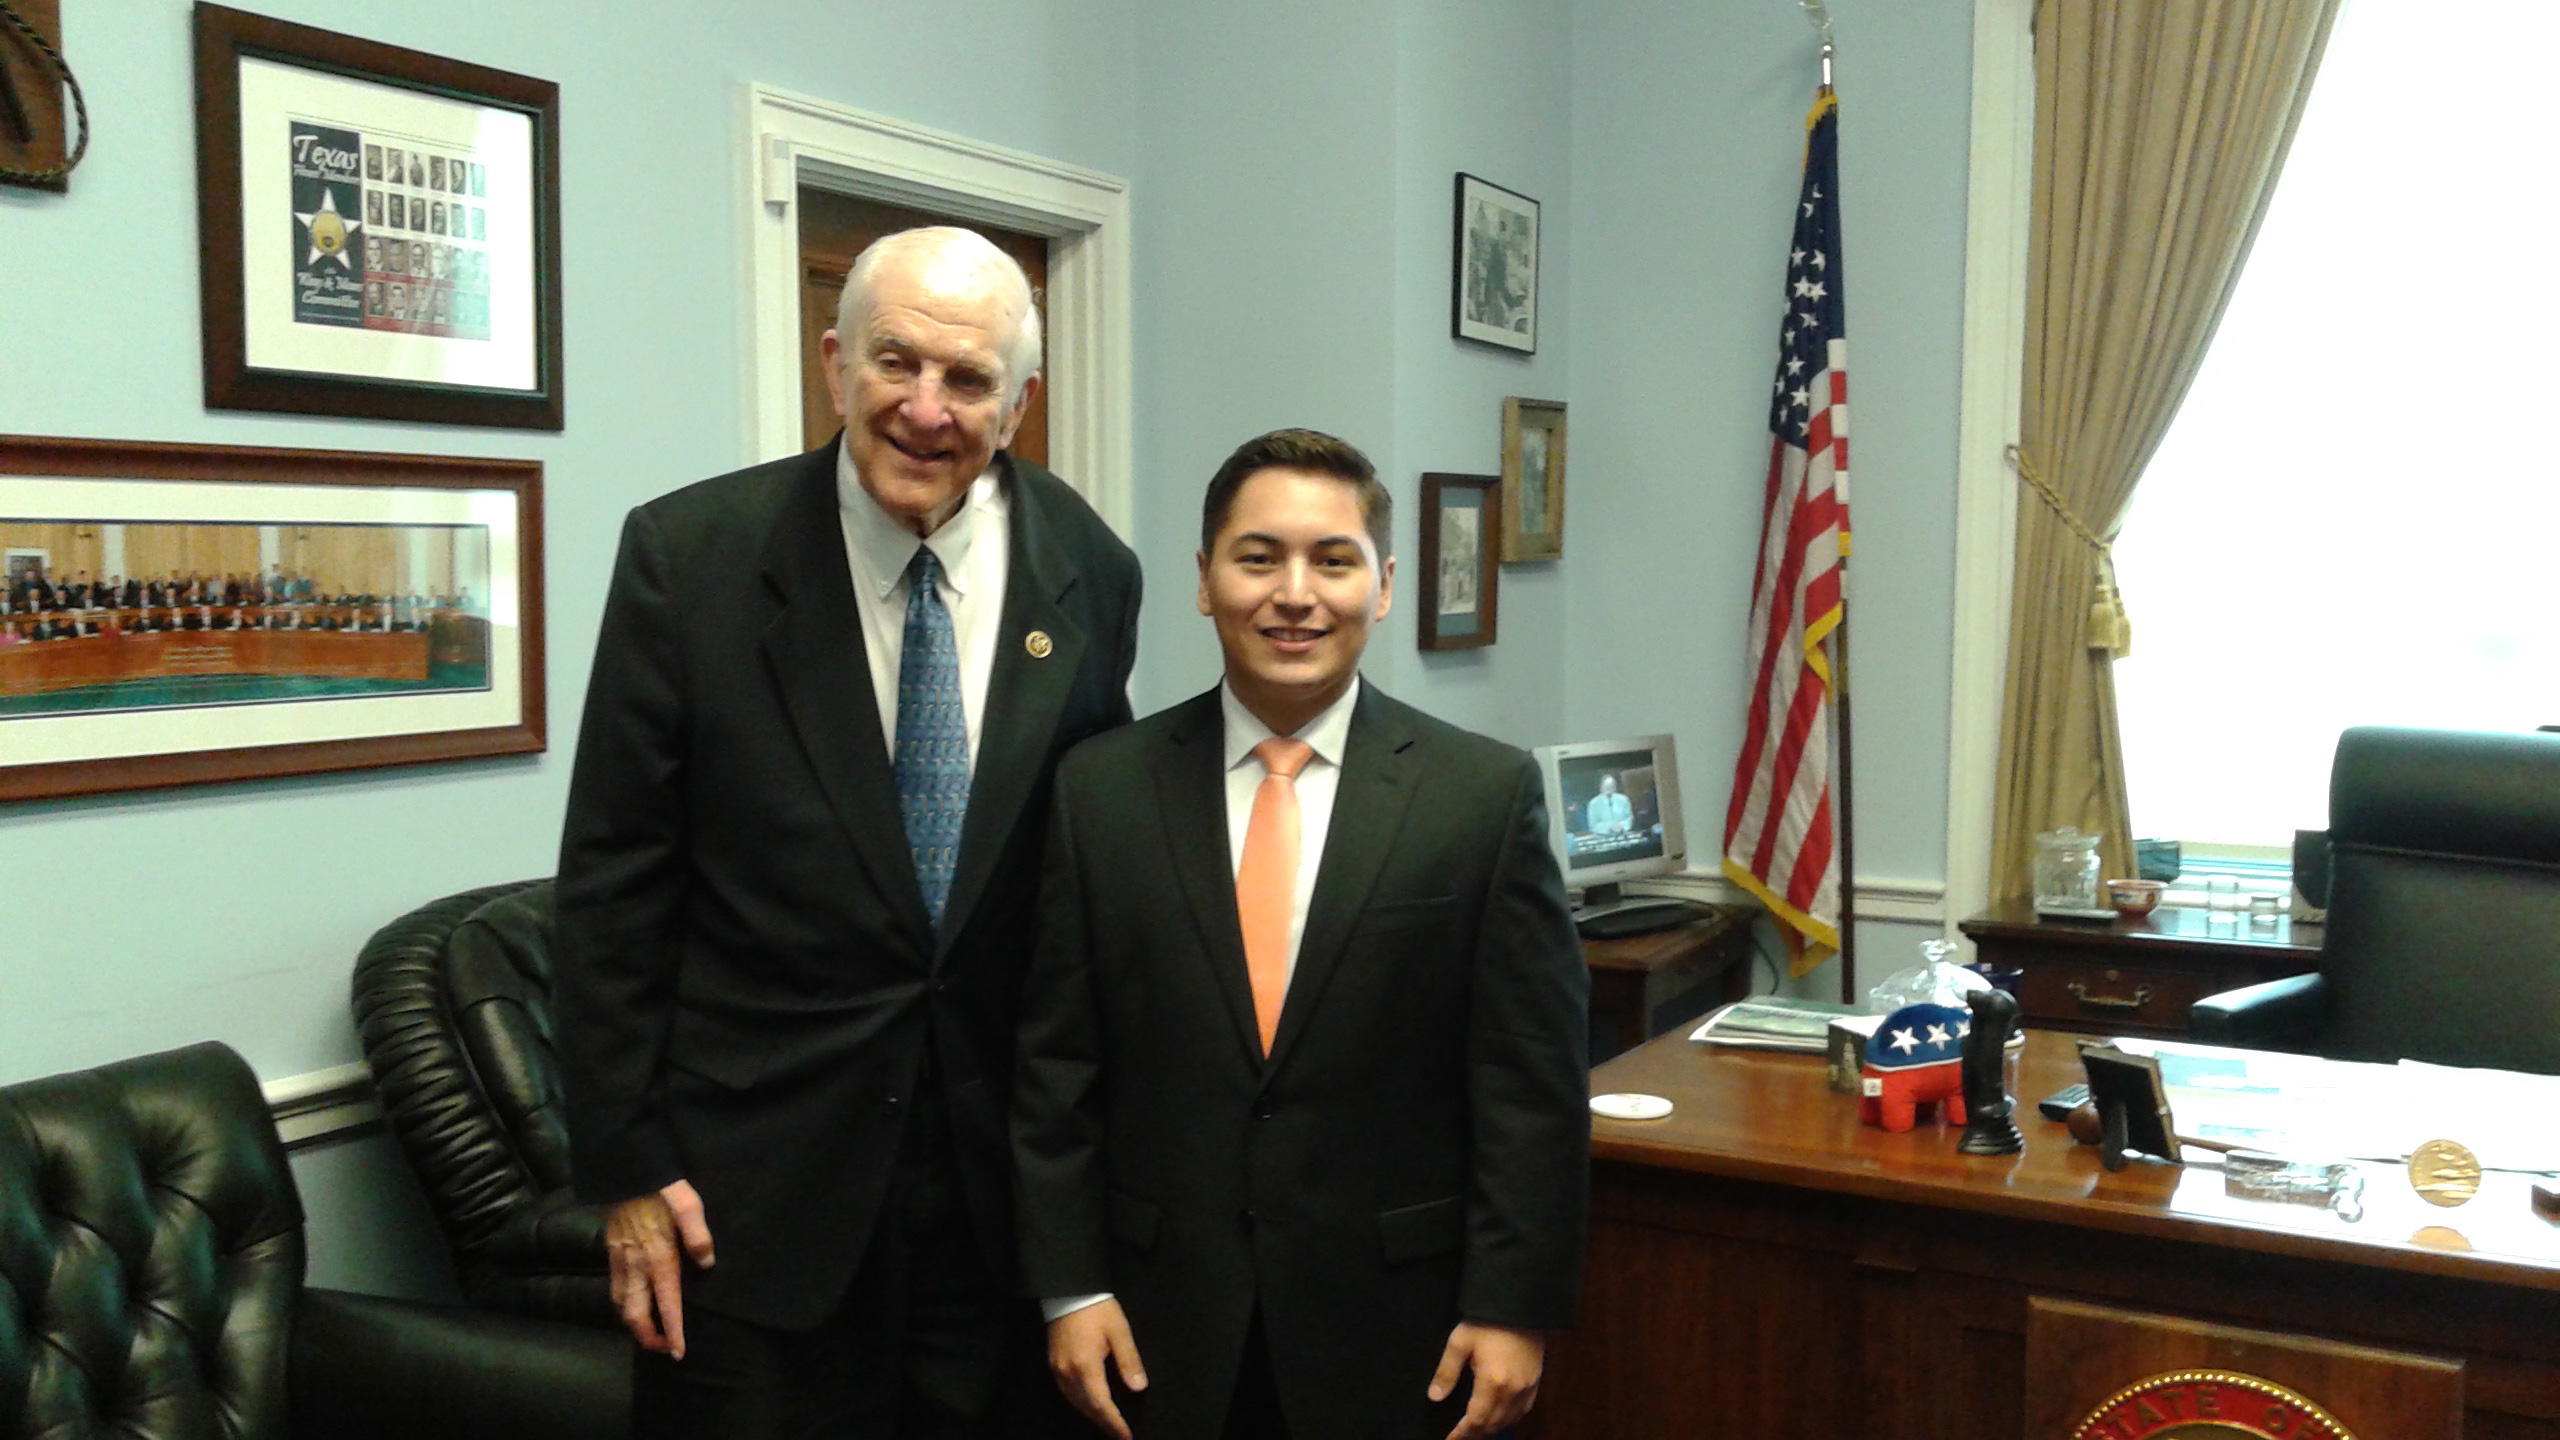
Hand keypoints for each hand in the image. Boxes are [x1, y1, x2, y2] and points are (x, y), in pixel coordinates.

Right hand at [605, 1179, 715, 1357]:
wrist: (625, 1171)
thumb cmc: (662, 1187)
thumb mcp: (688, 1205)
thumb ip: (698, 1236)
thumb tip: (706, 1265)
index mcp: (659, 1258)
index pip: (667, 1304)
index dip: (673, 1331)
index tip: (678, 1352)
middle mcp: (636, 1266)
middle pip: (636, 1314)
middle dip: (647, 1337)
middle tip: (662, 1349)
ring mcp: (620, 1260)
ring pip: (621, 1304)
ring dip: (633, 1323)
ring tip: (647, 1333)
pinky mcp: (611, 1251)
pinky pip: (614, 1288)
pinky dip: (623, 1304)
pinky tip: (633, 1302)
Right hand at [1048, 1299, 1147, 1439]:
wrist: (1068, 1290)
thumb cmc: (1098, 1309)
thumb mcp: (1119, 1332)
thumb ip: (1129, 1361)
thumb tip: (1139, 1388)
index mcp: (1086, 1367)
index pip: (1101, 1405)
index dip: (1114, 1423)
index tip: (1126, 1437)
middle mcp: (1068, 1373)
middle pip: (1086, 1407)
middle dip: (1103, 1423)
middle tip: (1119, 1435)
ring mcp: (1057, 1369)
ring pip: (1074, 1402)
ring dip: (1091, 1415)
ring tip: (1107, 1424)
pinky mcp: (1052, 1362)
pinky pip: (1066, 1392)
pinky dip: (1079, 1403)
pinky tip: (1089, 1404)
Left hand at [1428, 1321, 1543, 1439]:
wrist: (1520, 1305)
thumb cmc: (1486, 1321)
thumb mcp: (1459, 1342)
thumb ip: (1446, 1372)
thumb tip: (1434, 1397)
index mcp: (1492, 1382)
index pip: (1475, 1420)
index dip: (1461, 1434)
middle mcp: (1513, 1391)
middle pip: (1493, 1424)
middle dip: (1474, 1434)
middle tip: (1459, 1436)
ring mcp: (1527, 1387)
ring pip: (1509, 1420)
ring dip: (1491, 1428)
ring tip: (1475, 1430)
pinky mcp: (1536, 1380)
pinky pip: (1524, 1410)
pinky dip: (1509, 1419)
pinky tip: (1500, 1417)